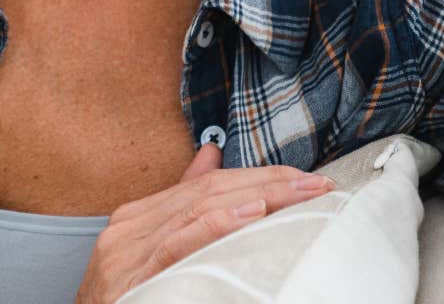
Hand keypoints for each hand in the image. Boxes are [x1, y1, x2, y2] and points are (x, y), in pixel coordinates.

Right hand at [71, 142, 334, 303]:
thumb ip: (184, 207)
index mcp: (137, 218)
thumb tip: (211, 155)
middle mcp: (130, 226)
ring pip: (201, 207)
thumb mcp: (154, 254)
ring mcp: (128, 250)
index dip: (259, 177)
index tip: (304, 181)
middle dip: (268, 183)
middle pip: (209, 190)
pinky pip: (181, 242)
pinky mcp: (132, 276)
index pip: (207, 184)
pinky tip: (252, 213)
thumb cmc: (127, 302)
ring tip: (300, 196)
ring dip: (259, 198)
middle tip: (316, 185)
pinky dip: (219, 223)